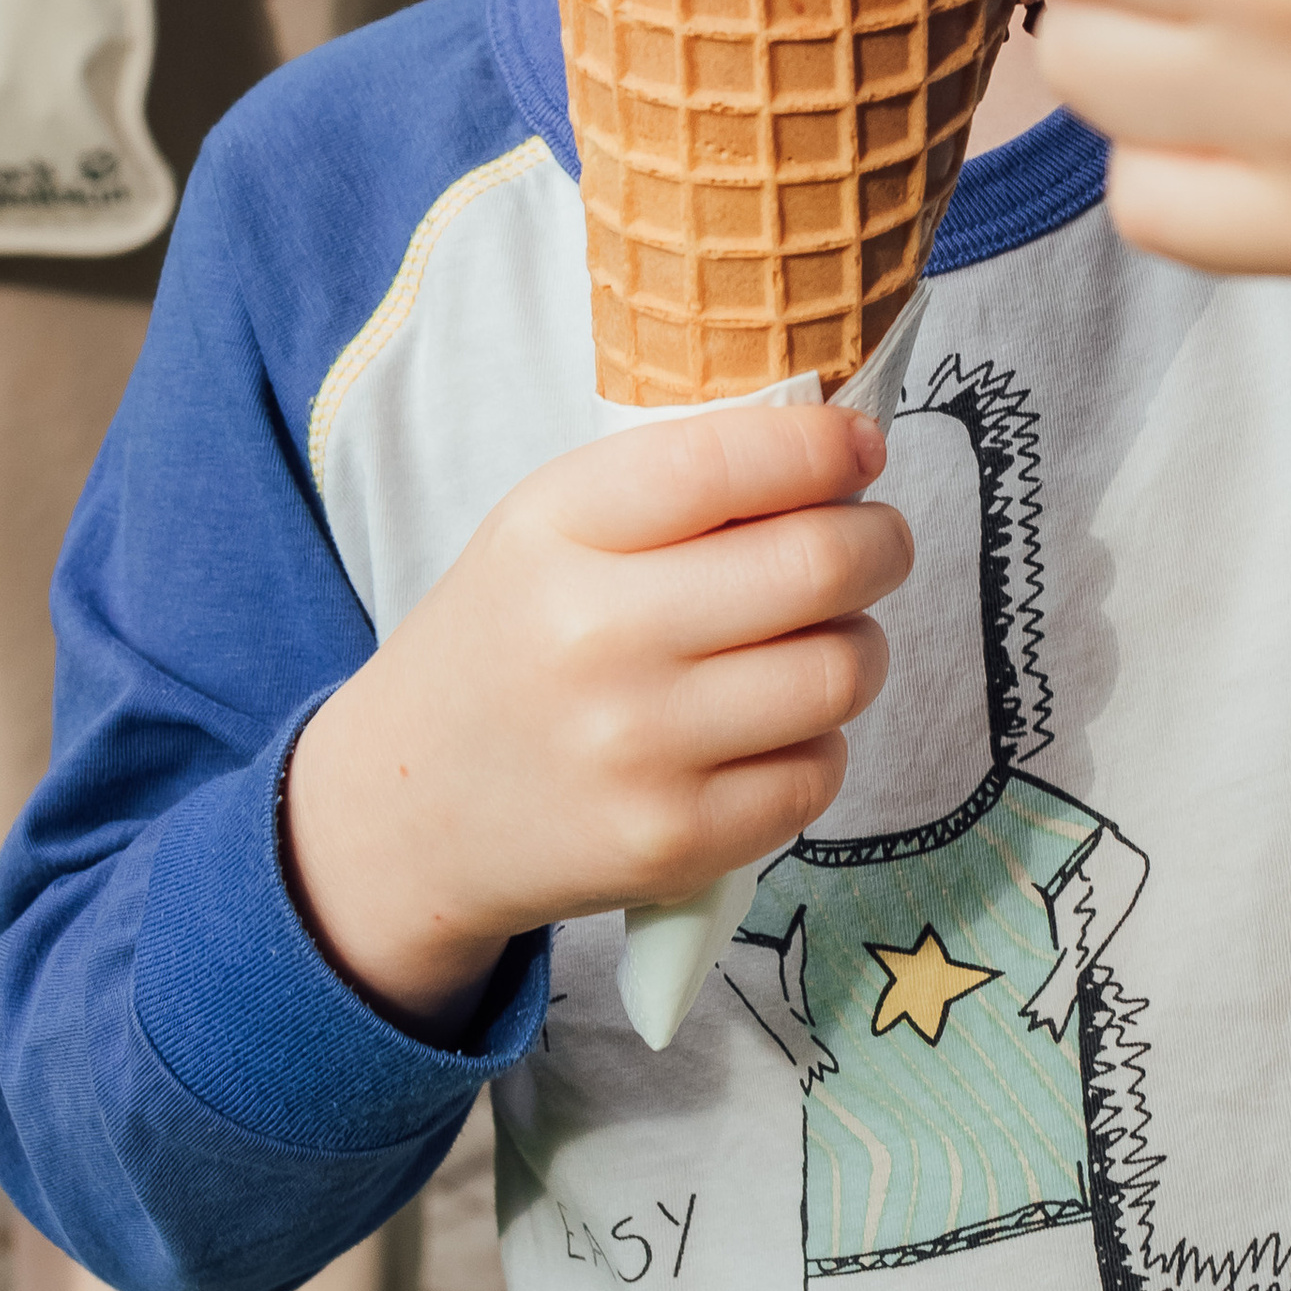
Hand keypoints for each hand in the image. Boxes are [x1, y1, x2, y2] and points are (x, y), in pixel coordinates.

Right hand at [282, 403, 907, 1036]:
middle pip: (820, 565)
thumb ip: (682, 479)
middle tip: (872, 543)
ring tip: (818, 637)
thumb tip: (847, 449)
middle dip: (879, 542)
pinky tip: (769, 727)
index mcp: (560, 530)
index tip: (861, 448)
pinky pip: (821, 771)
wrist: (412, 807)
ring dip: (859, 644)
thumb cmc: (511, 637)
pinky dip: (820, 741)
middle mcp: (597, 637)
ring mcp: (639, 751)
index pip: (732, 462)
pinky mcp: (675, 843)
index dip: (827, 447)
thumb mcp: (550, 524)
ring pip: (842, 670)